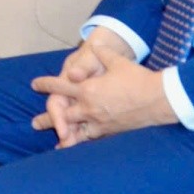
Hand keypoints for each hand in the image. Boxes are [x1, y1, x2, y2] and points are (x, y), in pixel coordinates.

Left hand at [31, 41, 176, 146]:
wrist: (159, 99)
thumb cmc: (137, 78)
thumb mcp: (117, 61)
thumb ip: (101, 54)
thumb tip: (94, 45)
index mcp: (86, 89)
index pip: (59, 87)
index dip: (45, 85)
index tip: (34, 85)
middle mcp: (89, 108)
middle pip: (62, 115)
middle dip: (47, 119)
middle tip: (34, 123)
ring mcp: (100, 122)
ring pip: (76, 131)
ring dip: (64, 136)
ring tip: (56, 143)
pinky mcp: (112, 131)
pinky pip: (93, 139)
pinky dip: (84, 143)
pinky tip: (81, 148)